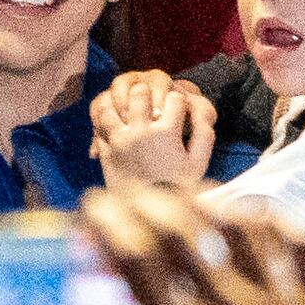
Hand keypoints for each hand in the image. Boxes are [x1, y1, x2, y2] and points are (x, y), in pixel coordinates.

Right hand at [79, 181, 304, 304]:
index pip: (134, 257)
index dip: (107, 223)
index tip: (92, 209)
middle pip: (183, 229)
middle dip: (149, 201)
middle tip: (135, 197)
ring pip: (246, 226)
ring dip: (214, 203)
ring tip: (198, 200)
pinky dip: (281, 223)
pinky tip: (265, 218)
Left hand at [90, 69, 218, 191]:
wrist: (147, 213)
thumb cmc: (176, 186)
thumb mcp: (199, 162)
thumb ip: (204, 133)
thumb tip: (197, 109)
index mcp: (166, 133)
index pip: (175, 98)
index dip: (179, 101)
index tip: (179, 110)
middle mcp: (140, 132)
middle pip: (139, 92)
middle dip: (148, 92)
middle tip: (151, 102)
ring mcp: (119, 140)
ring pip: (112, 105)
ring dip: (121, 102)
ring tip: (130, 108)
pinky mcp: (106, 150)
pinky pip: (99, 125)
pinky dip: (106, 120)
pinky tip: (117, 123)